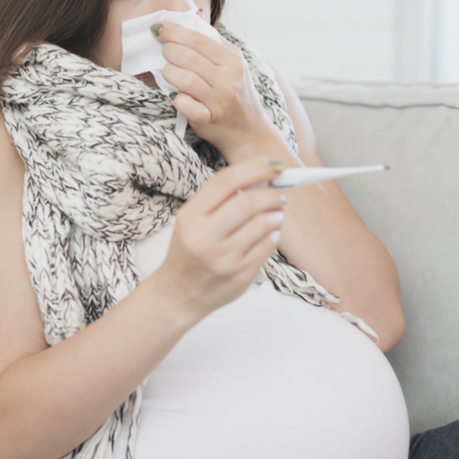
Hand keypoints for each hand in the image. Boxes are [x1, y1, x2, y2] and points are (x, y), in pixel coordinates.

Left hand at [153, 22, 280, 159]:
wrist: (250, 132)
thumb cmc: (236, 94)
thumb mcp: (233, 65)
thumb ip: (214, 43)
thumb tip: (193, 17)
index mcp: (233, 60)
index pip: (198, 39)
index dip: (173, 31)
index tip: (157, 28)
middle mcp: (228, 78)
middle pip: (188, 57)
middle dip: (168, 51)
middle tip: (163, 53)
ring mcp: (219, 100)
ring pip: (184, 79)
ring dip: (169, 74)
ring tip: (169, 74)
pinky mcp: (209, 119)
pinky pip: (185, 105)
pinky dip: (175, 99)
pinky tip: (175, 96)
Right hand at [155, 158, 286, 317]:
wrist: (179, 294)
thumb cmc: (189, 251)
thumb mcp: (192, 221)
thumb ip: (220, 200)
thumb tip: (262, 177)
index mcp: (190, 216)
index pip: (226, 181)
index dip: (255, 168)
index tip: (274, 165)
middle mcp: (204, 236)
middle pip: (248, 201)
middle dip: (271, 193)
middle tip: (279, 193)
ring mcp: (223, 258)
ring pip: (263, 224)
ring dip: (276, 214)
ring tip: (275, 214)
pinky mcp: (239, 275)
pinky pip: (267, 246)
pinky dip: (274, 235)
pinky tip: (269, 234)